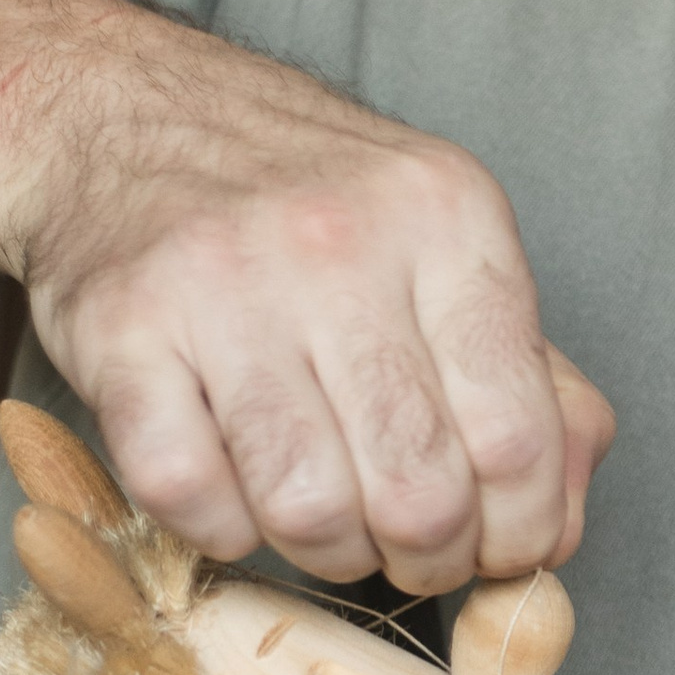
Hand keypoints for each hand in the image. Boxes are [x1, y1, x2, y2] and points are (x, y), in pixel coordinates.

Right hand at [0, 0, 612, 586]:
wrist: (114, 116)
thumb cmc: (304, 204)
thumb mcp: (448, 248)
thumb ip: (535, 381)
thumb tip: (561, 523)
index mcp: (448, 218)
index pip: (520, 439)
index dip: (520, 533)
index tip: (498, 547)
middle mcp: (340, 242)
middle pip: (421, 493)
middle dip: (429, 558)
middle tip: (409, 546)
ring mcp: (222, 283)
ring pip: (308, 510)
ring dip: (326, 551)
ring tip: (326, 518)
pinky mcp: (121, 328)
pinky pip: (192, 497)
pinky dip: (223, 528)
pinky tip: (238, 489)